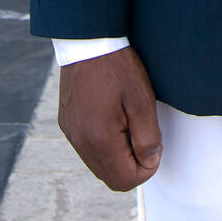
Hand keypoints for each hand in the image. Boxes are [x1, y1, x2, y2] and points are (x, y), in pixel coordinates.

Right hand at [58, 45, 162, 191]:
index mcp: (100, 139)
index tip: (154, 145)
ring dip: (118, 154)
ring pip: (99, 164)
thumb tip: (149, 160)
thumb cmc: (116, 66)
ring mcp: (71, 133)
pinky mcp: (67, 123)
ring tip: (128, 122)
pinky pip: (88, 148)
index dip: (146, 169)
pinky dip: (104, 143)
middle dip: (132, 164)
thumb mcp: (142, 99)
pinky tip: (113, 118)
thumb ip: (148, 137)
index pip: (125, 180)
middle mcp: (81, 141)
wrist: (88, 40)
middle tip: (143, 134)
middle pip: (111, 177)